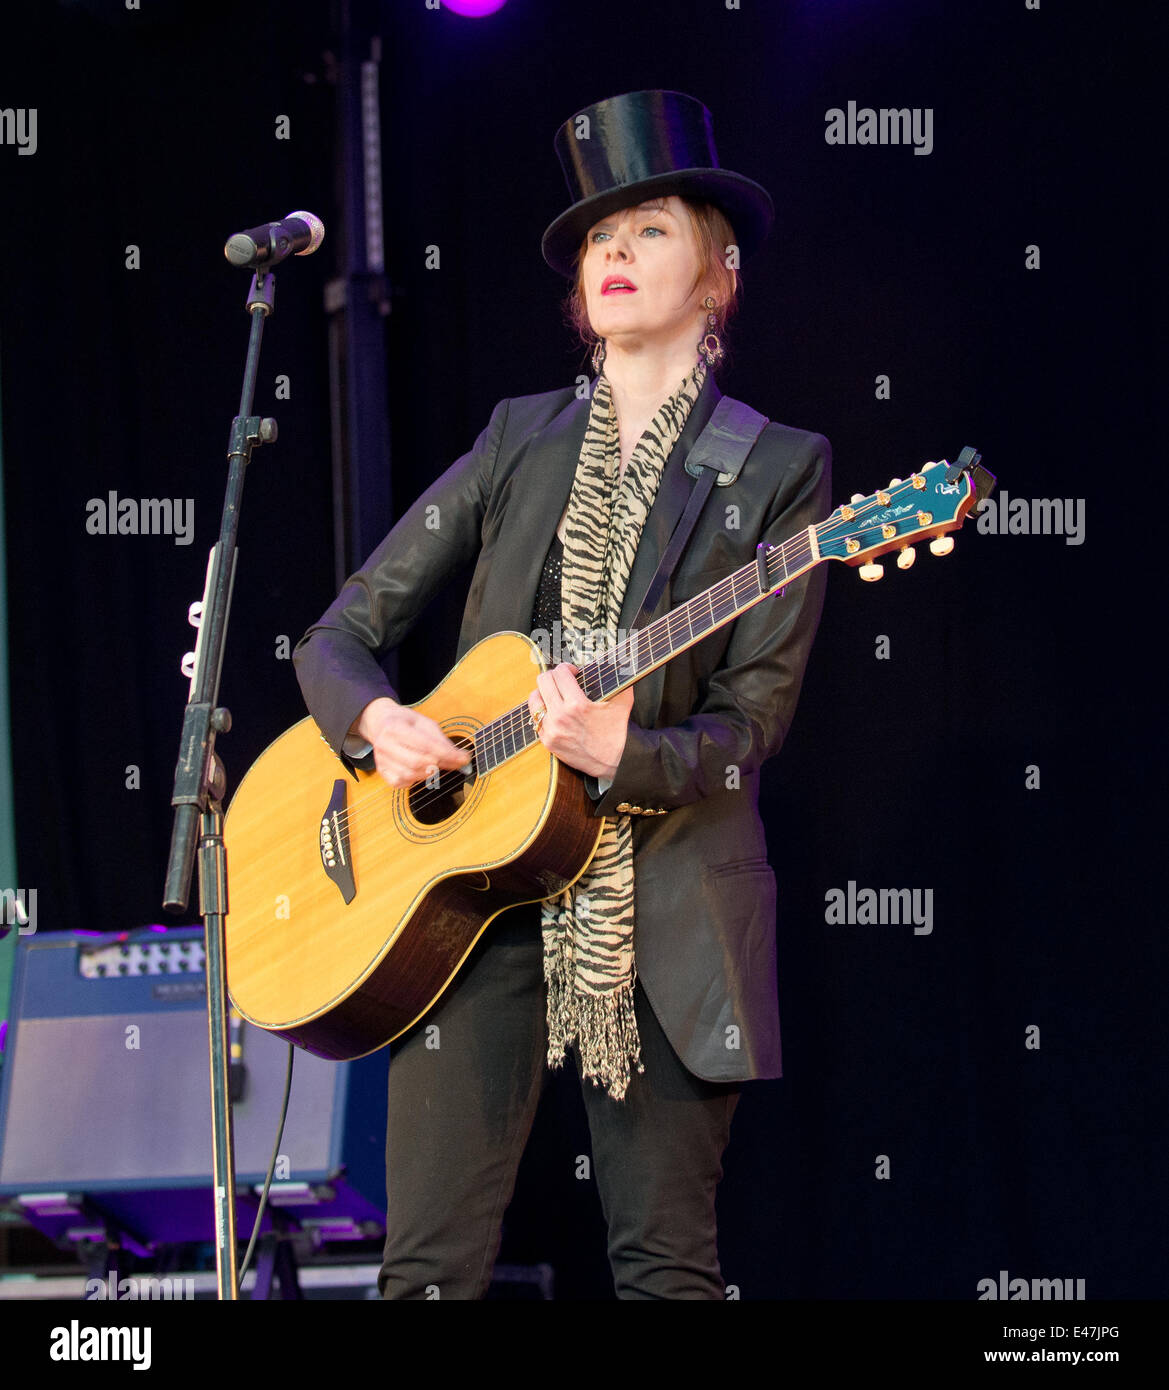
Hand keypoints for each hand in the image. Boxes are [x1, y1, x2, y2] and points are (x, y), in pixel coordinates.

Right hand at [355, 696, 470, 789]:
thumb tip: (461, 759)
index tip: (464, 758)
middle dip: (440, 764)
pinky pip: (401, 783)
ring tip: (437, 764)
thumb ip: (442, 741)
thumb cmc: (406, 722)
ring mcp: (381, 760)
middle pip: (417, 762)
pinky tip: (421, 770)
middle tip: (453, 762)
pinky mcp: (382, 771)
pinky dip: (415, 779)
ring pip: (410, 774)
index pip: (425, 744)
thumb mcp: (425, 723)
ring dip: (429, 773)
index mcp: (395, 727)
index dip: (447, 754)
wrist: (381, 723)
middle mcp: (384, 744)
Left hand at [526, 663, 633, 779]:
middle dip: (554, 676)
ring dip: (544, 693)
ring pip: (534, 700)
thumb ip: (619, 680)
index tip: (573, 672)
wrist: (614, 763)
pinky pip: (536, 719)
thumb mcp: (622, 702)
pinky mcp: (548, 742)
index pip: (560, 673)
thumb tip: (616, 663)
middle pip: (543, 682)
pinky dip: (544, 712)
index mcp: (577, 705)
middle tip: (563, 680)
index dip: (567, 668)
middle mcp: (560, 717)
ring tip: (555, 695)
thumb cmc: (618, 733)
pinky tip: (555, 712)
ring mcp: (551, 730)